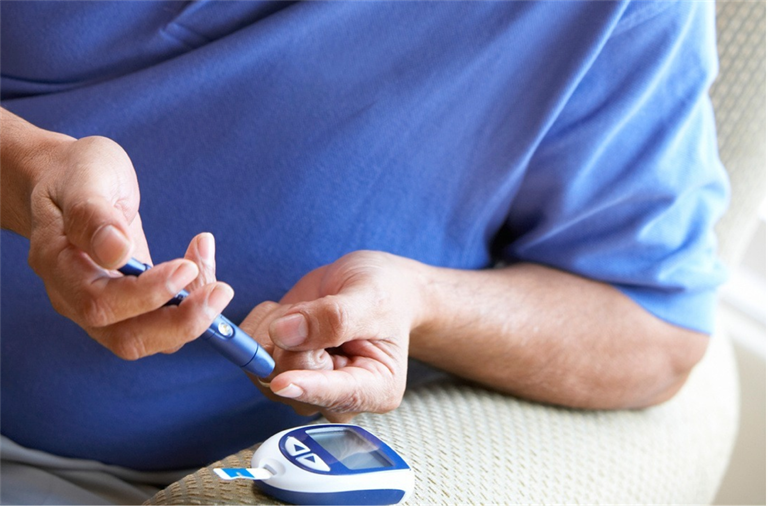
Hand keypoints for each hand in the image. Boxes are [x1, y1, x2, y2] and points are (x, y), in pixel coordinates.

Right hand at [18, 133, 232, 357]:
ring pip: (148, 339)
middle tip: (221, 291)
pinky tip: (203, 266)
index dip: (147, 294)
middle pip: (126, 339)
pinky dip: (190, 305)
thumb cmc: (76, 174)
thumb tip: (117, 252)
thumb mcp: (86, 177)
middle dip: (180, 323)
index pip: (99, 303)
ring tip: (219, 284)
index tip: (185, 267)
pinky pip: (161, 324)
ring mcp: (100, 307)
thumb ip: (94, 215)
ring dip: (191, 319)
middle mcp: (73, 297)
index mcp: (57, 265)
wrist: (67, 181)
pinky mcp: (127, 306)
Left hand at [241, 251, 427, 421]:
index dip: (308, 386)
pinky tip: (294, 311)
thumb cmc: (385, 293)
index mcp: (375, 390)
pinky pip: (248, 351)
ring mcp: (303, 386)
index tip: (283, 383)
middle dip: (294, 336)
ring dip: (277, 326)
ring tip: (312, 308)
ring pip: (263, 366)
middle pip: (290, 377)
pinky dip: (263, 321)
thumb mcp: (371, 297)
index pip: (336, 395)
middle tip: (322, 307)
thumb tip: (284, 333)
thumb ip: (335, 317)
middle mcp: (335, 397)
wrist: (374, 285)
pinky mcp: (279, 369)